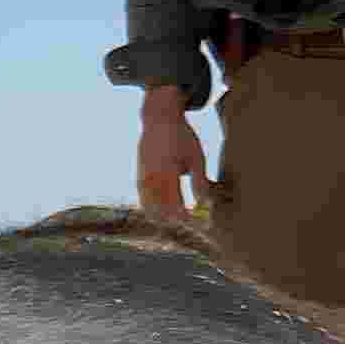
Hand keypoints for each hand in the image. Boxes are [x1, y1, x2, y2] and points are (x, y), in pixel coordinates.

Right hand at [135, 88, 209, 220]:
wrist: (158, 119)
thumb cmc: (182, 138)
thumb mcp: (196, 157)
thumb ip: (200, 182)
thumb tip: (206, 205)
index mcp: (168, 172)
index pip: (176, 205)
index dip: (188, 218)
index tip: (200, 223)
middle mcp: (151, 178)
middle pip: (161, 212)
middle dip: (176, 222)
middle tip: (191, 224)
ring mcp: (142, 178)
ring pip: (150, 209)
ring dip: (164, 217)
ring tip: (180, 219)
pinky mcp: (138, 178)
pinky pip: (144, 201)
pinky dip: (155, 209)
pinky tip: (166, 210)